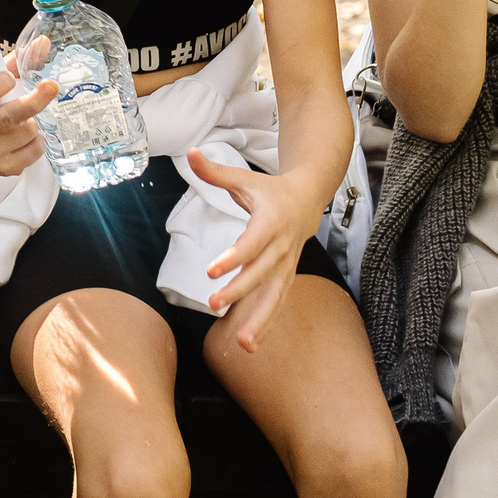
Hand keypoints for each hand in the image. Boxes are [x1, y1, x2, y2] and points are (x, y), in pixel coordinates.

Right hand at [0, 39, 54, 176]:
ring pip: (29, 131)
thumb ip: (13, 65)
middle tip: (51, 86)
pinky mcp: (5, 169)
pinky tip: (25, 136)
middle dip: (35, 100)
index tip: (9, 78)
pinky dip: (37, 140)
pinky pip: (35, 150)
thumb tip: (44, 44)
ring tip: (22, 120)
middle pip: (10, 116)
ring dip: (33, 121)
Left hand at [188, 150, 330, 351]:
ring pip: (274, 297)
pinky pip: (276, 305)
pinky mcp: (284, 279)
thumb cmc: (268, 191)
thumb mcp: (243, 178)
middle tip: (213, 303)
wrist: (307, 201)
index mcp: (271, 222)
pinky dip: (265, 325)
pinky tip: (249, 345)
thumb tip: (190, 152)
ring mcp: (286, 267)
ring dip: (260, 321)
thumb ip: (215, 172)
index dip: (234, 257)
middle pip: (261, 274)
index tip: (211, 271)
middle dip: (239, 291)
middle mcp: (281, 248)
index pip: (251, 243)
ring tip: (243, 344)